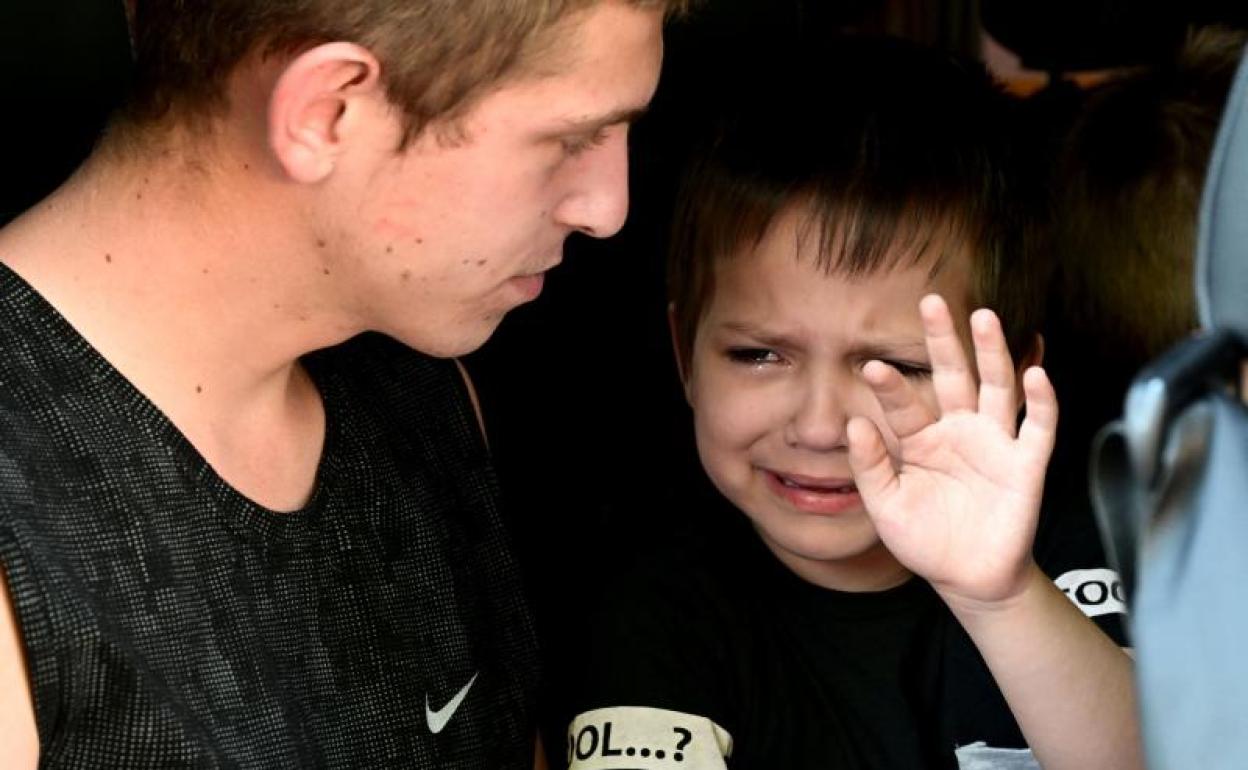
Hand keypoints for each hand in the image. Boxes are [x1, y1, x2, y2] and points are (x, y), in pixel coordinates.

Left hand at [847, 294, 1056, 608]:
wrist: (967, 579)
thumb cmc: (925, 540)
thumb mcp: (886, 507)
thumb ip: (871, 467)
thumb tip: (854, 423)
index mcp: (921, 440)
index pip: (904, 404)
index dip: (890, 386)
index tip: (870, 366)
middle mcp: (959, 431)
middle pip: (953, 376)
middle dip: (943, 340)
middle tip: (931, 302)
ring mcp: (994, 444)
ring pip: (996, 388)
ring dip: (993, 353)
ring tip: (982, 318)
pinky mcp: (1025, 466)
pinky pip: (1037, 428)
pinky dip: (1041, 401)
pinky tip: (1037, 372)